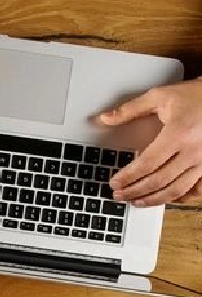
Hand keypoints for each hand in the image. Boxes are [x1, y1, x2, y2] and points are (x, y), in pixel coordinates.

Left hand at [102, 78, 201, 205]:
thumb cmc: (196, 95)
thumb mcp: (161, 96)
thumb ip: (131, 109)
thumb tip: (105, 118)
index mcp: (179, 133)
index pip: (147, 164)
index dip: (128, 177)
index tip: (115, 182)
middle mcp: (194, 150)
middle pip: (158, 180)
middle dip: (135, 191)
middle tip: (119, 195)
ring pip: (177, 190)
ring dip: (154, 200)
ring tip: (137, 201)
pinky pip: (198, 190)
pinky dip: (181, 198)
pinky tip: (167, 198)